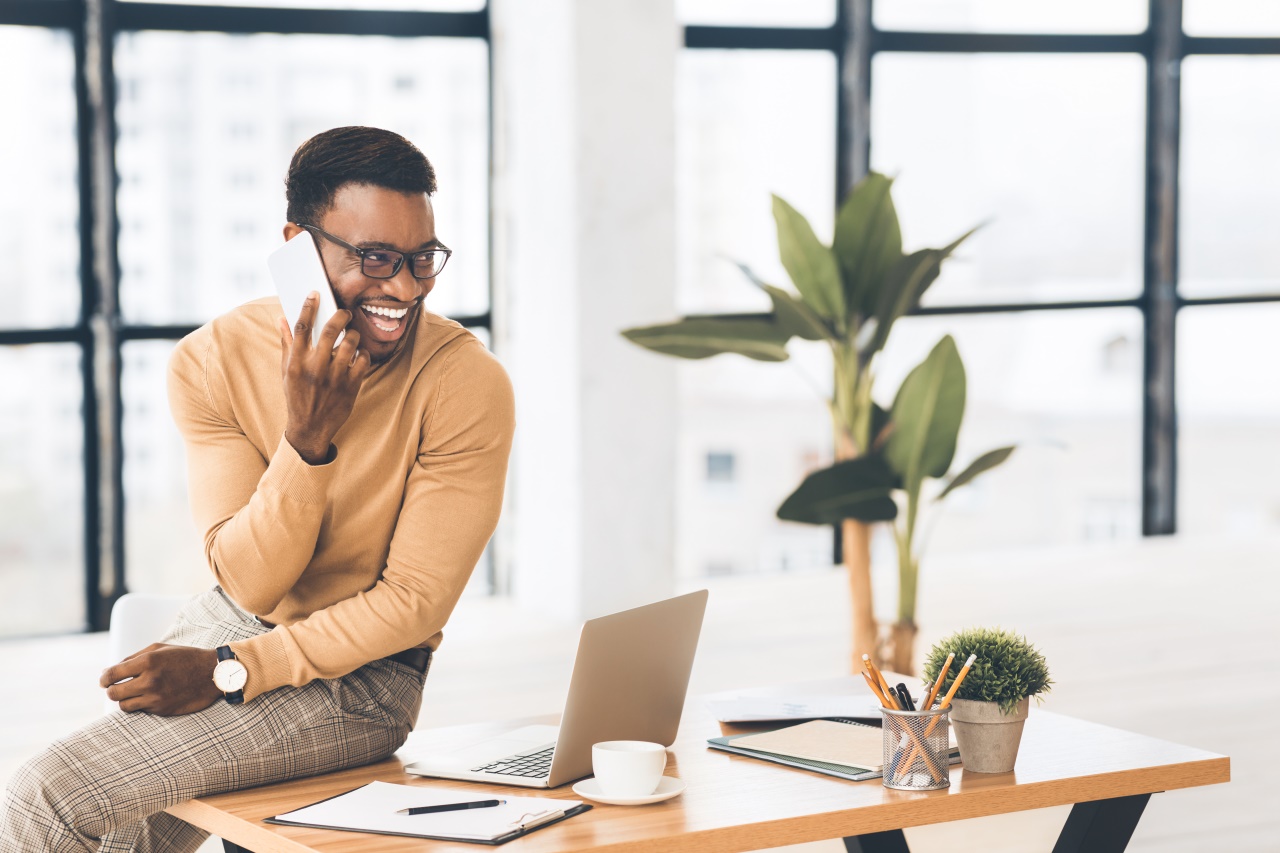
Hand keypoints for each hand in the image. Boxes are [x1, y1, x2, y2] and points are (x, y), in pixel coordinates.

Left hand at [100, 644, 222, 715]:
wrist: (213, 674)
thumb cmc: (185, 658)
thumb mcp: (160, 649)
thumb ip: (132, 658)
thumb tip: (107, 672)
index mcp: (148, 661)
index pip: (111, 675)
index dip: (103, 679)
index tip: (104, 681)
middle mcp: (150, 680)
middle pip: (113, 693)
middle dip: (111, 690)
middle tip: (116, 688)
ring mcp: (156, 697)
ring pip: (124, 705)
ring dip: (125, 699)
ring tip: (133, 693)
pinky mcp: (162, 709)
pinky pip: (141, 710)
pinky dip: (141, 704)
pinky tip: (150, 696)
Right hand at [279, 293, 372, 463]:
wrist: (310, 429)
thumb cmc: (297, 396)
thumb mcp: (286, 371)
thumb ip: (286, 344)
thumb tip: (282, 318)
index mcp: (296, 363)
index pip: (302, 328)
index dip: (308, 307)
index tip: (315, 294)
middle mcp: (315, 369)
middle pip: (331, 331)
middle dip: (340, 315)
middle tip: (344, 312)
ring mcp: (335, 378)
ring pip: (351, 344)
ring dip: (354, 335)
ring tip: (352, 335)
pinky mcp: (351, 387)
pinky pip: (363, 361)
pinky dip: (363, 354)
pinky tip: (358, 355)